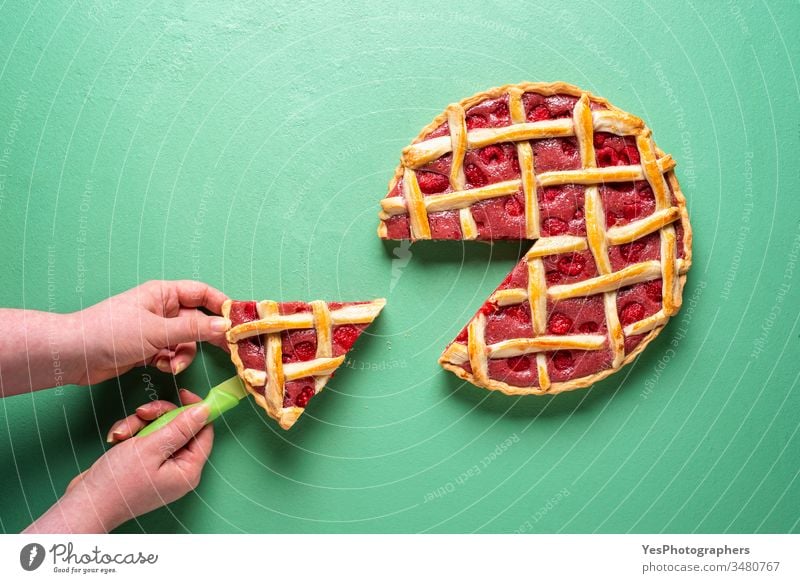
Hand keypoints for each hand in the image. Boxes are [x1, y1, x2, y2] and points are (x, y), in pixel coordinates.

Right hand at [24, 389, 213, 532]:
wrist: (85, 503)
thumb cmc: (118, 482)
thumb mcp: (151, 448)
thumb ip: (180, 427)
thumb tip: (205, 411)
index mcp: (189, 470)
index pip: (204, 431)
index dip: (195, 410)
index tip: (182, 393)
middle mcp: (178, 470)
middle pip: (181, 428)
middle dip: (159, 416)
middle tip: (142, 413)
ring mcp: (161, 468)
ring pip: (160, 430)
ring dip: (140, 425)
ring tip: (122, 434)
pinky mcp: (144, 465)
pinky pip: (145, 440)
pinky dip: (131, 435)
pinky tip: (117, 440)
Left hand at [68, 280, 228, 384]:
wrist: (72, 356)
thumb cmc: (110, 333)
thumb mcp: (156, 331)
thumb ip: (193, 329)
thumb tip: (225, 326)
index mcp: (163, 294)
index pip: (202, 293)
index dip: (222, 306)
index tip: (239, 322)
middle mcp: (162, 309)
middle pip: (198, 319)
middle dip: (209, 335)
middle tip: (228, 350)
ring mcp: (155, 330)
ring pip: (187, 341)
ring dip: (185, 354)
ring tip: (173, 364)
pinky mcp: (149, 349)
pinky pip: (173, 354)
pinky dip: (172, 362)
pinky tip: (162, 367)